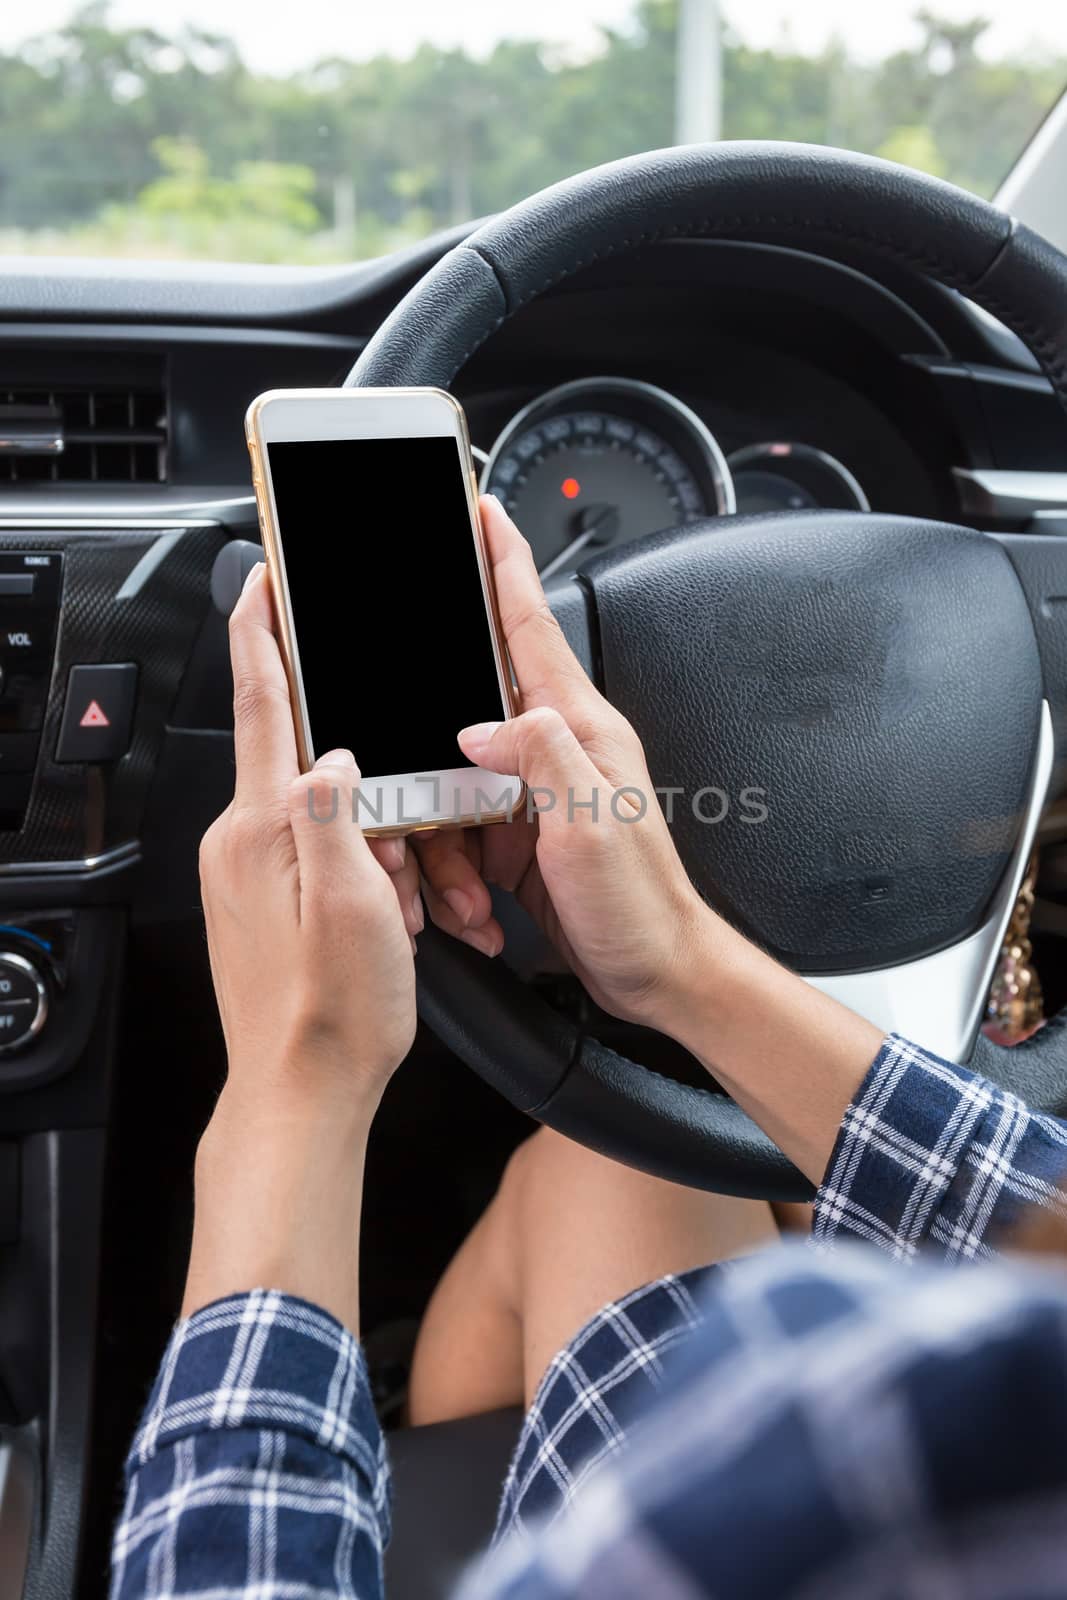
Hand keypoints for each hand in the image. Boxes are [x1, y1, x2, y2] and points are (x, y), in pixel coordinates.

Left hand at [200, 563, 417, 1110]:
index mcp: (262, 828)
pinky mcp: (259, 899)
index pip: (258, 703)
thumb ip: (338, 812)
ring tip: (406, 906)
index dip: (261, 633)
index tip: (261, 580)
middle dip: (362, 774)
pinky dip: (361, 868)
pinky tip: (390, 914)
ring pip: (320, 811)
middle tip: (400, 842)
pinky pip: (317, 853)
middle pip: (302, 758)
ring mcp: (246, 872)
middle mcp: (241, 842)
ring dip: (371, 839)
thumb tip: (333, 750)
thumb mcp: (356, 904)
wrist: (302, 1091)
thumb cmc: (335, 1014)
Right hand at [414, 496, 718, 1030]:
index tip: (481, 511)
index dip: (504, 563)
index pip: (531, 625)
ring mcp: (534, 793)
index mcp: (578, 728)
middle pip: (468, 707)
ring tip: (472, 893)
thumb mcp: (590, 817)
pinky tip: (474, 908)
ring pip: (450, 781)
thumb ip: (538, 752)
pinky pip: (458, 831)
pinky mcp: (519, 835)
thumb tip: (480, 720)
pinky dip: (452, 872)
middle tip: (427, 791)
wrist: (657, 971)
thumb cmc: (639, 903)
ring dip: (441, 843)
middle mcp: (554, 750)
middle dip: (430, 745)